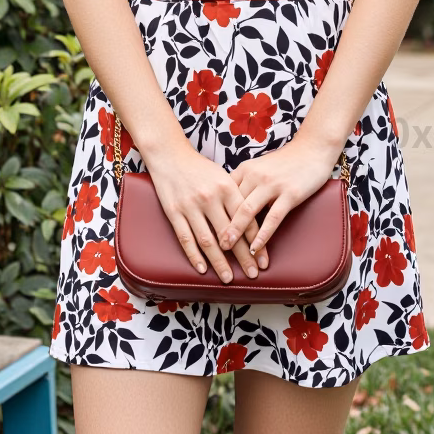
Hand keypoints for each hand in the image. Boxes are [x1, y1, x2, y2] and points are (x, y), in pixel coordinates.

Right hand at [143, 141, 270, 283]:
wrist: (170, 154)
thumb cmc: (200, 168)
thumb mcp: (223, 177)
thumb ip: (236, 198)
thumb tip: (253, 224)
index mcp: (226, 187)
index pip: (246, 220)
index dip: (257, 242)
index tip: (263, 259)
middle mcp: (210, 197)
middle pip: (230, 234)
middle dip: (243, 257)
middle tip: (253, 275)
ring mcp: (191, 206)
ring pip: (208, 241)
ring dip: (220, 263)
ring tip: (229, 278)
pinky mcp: (174, 212)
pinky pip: (186, 238)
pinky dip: (194, 256)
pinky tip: (202, 269)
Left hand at [218, 134, 338, 255]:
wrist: (312, 148)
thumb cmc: (285, 161)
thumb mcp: (259, 167)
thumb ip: (244, 183)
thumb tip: (225, 204)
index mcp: (244, 169)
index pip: (223, 195)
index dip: (212, 213)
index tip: (203, 228)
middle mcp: (255, 175)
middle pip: (231, 205)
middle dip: (220, 227)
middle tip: (211, 245)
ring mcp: (272, 184)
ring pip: (248, 212)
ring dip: (236, 233)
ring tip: (227, 250)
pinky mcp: (289, 194)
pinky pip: (273, 218)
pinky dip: (262, 235)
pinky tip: (255, 248)